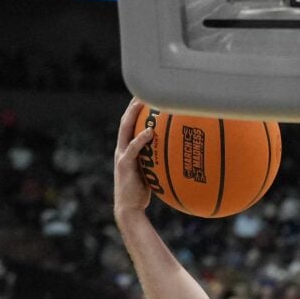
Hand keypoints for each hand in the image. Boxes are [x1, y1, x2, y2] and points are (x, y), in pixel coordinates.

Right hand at [112, 99, 156, 227]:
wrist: (129, 209)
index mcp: (127, 149)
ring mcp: (121, 155)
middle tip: (144, 90)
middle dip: (133, 105)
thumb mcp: (151, 174)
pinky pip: (133, 148)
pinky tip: (150, 131)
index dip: (136, 110)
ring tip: (144, 101)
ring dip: (134, 114)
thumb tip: (178, 157)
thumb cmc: (142, 194)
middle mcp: (121, 148)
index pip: (130, 125)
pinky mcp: (124, 164)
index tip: (147, 96)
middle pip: (126, 121)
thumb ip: (158, 162)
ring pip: (126, 129)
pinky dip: (141, 138)